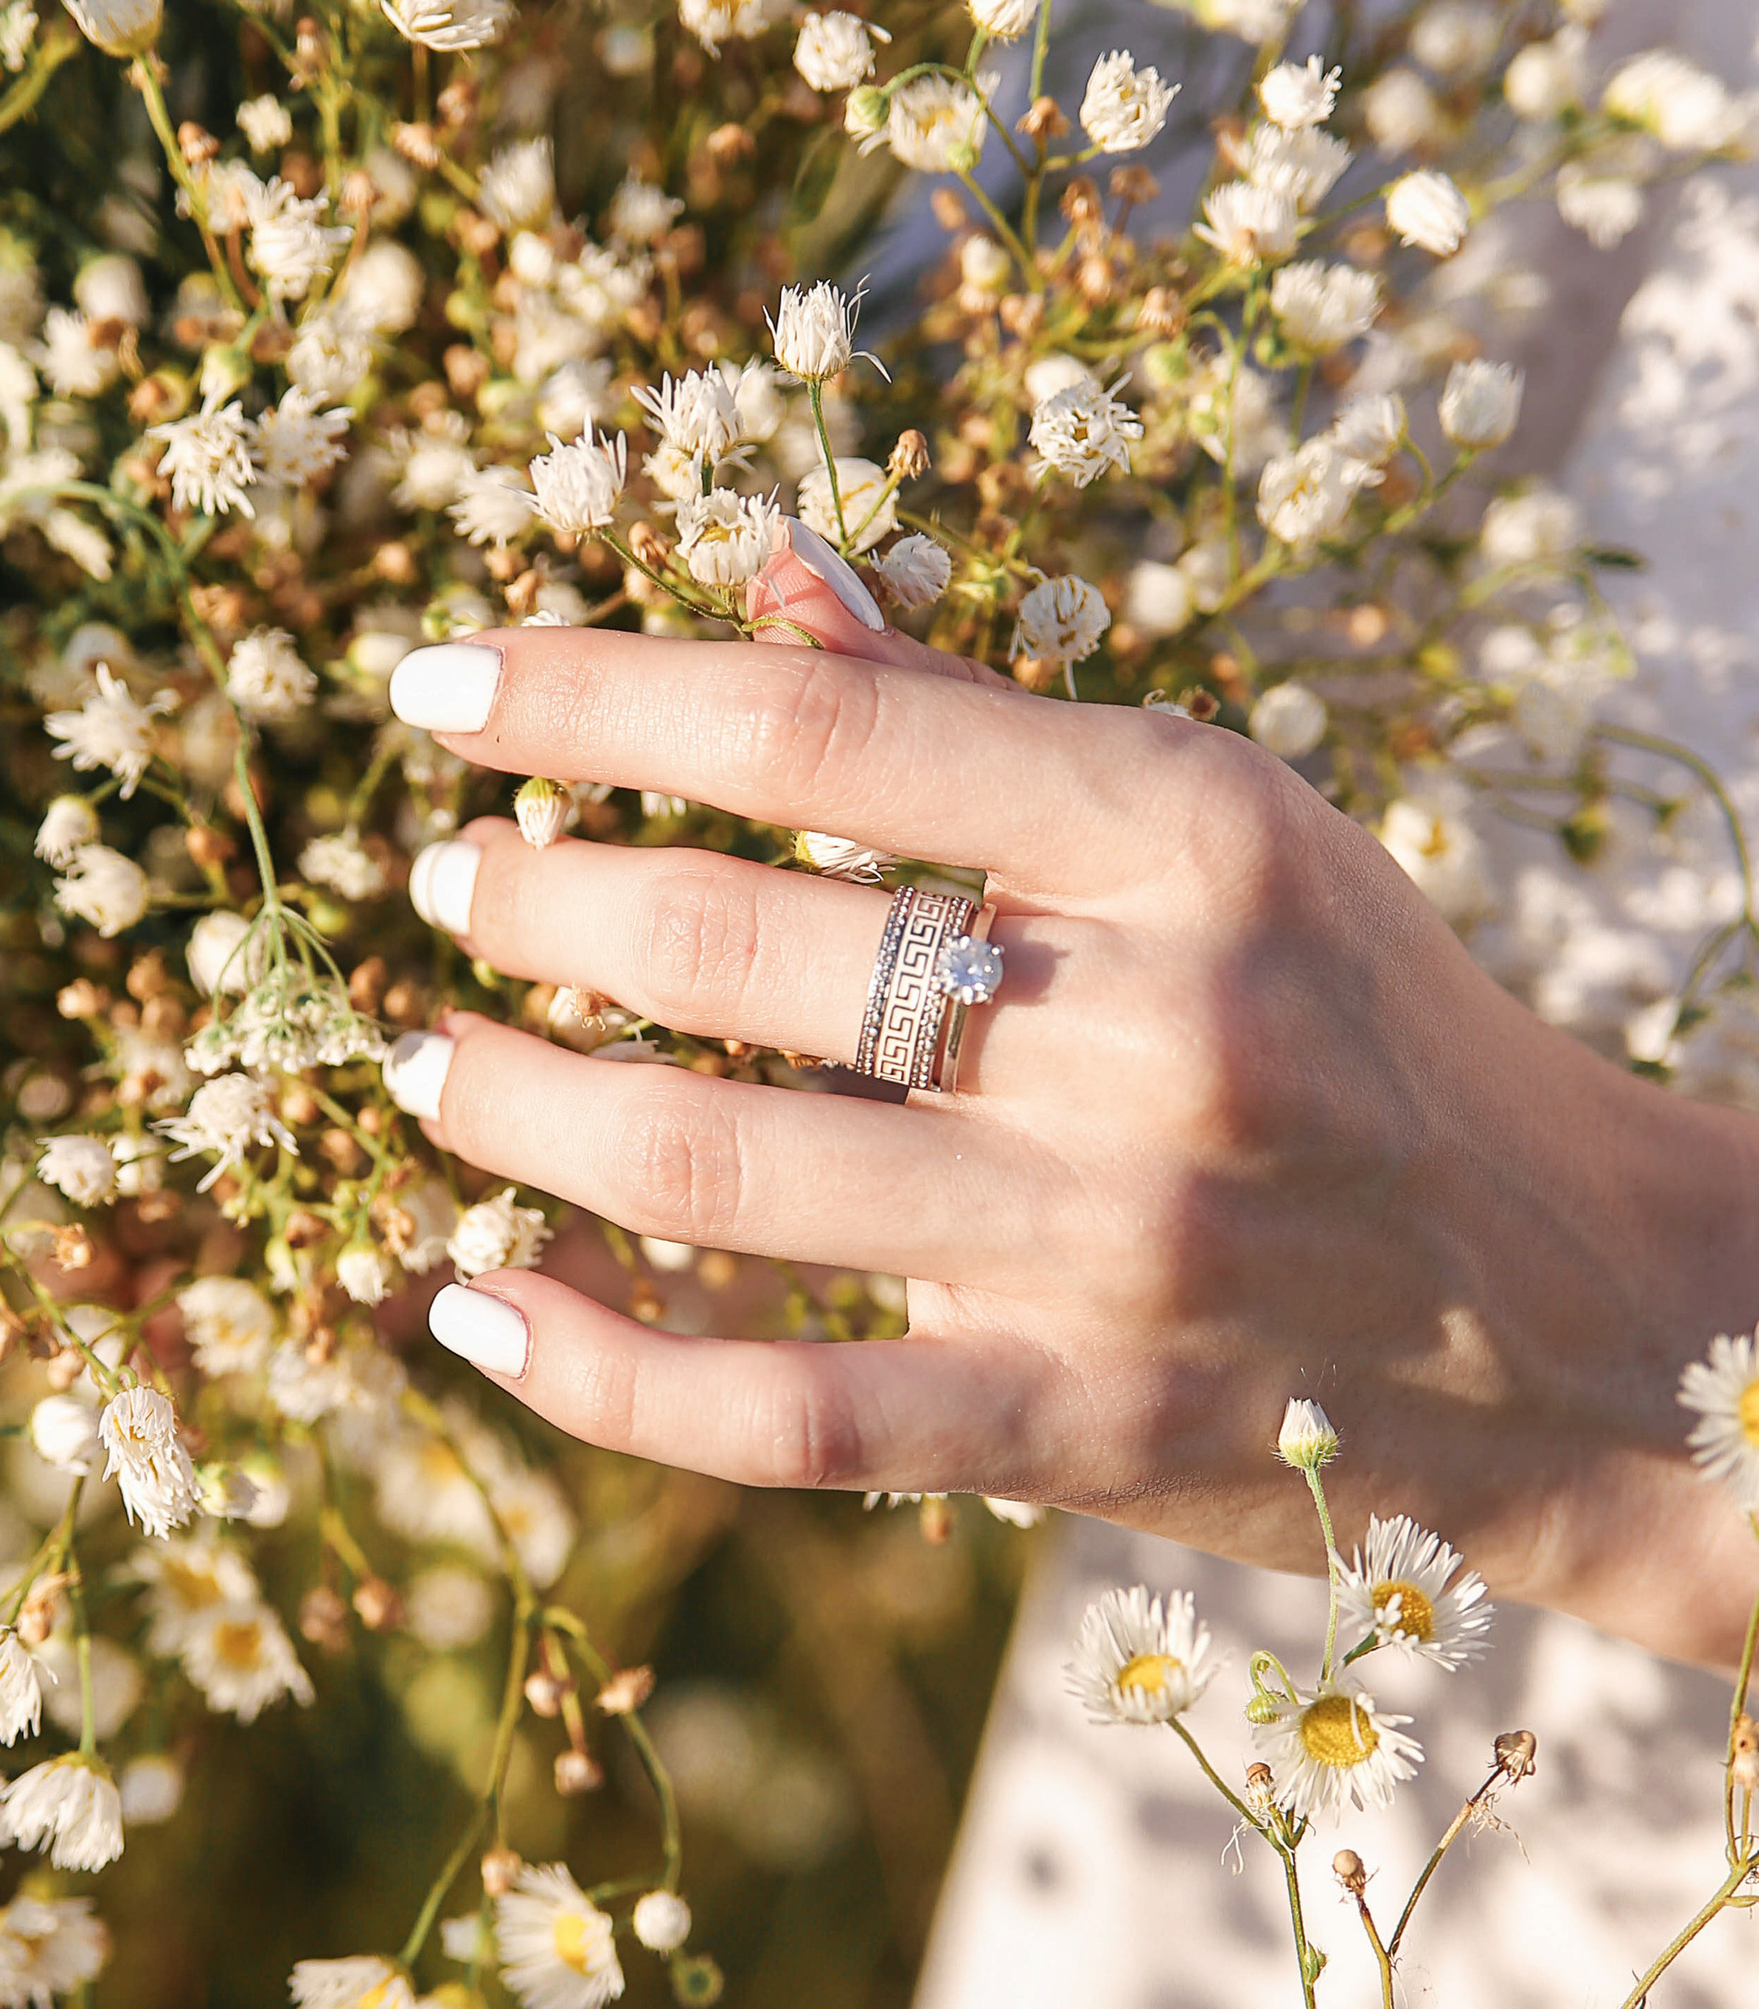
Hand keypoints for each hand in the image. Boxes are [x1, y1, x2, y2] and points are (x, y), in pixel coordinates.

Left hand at [382, 555, 1758, 1674]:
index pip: (820, 727)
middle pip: (735, 951)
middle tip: (447, 884)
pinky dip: (592, 1370)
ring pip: (716, 1177)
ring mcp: (1107, 1247)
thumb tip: (758, 577)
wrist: (1582, 1315)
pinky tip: (472, 1311)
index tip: (433, 679)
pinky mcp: (1075, 1430)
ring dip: (515, 1116)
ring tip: (427, 1064)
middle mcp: (1149, 1030)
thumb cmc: (1365, 1026)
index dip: (589, 695)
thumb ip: (978, 719)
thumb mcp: (1227, 828)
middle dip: (533, 907)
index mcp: (1187, 830)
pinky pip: (773, 1418)